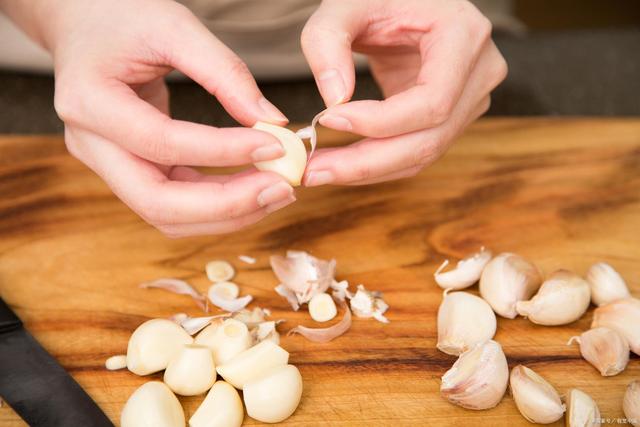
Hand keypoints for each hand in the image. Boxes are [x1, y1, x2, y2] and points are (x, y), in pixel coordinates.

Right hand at [36, 0, 295, 236]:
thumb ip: (224, 72)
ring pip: (166, 216)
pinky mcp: (128, 171)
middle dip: (226, 205)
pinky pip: (174, 204)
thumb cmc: (124, 17)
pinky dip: (216, 204)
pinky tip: (254, 189)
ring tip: (277, 191)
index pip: (162, 142)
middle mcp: (90, 144)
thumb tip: (273, 121)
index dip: (222, 151)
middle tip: (282, 189)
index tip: (276, 146)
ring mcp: (106, 165)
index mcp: (90, 101)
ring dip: (227, 214)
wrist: (85, 24)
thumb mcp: (175, 26)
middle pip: (156, 202)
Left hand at [301, 0, 506, 185]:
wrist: (406, 2)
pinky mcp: (453, 117)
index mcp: (464, 35)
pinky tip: (341, 164)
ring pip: (423, 154)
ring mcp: (471, 98)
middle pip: (430, 139)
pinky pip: (416, 151)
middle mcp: (479, 72)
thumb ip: (328, 41)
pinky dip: (378, 163)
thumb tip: (333, 99)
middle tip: (313, 171)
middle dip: (367, 162)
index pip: (432, 100)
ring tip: (319, 171)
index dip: (381, 121)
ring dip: (368, 170)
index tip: (329, 120)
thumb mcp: (346, 4)